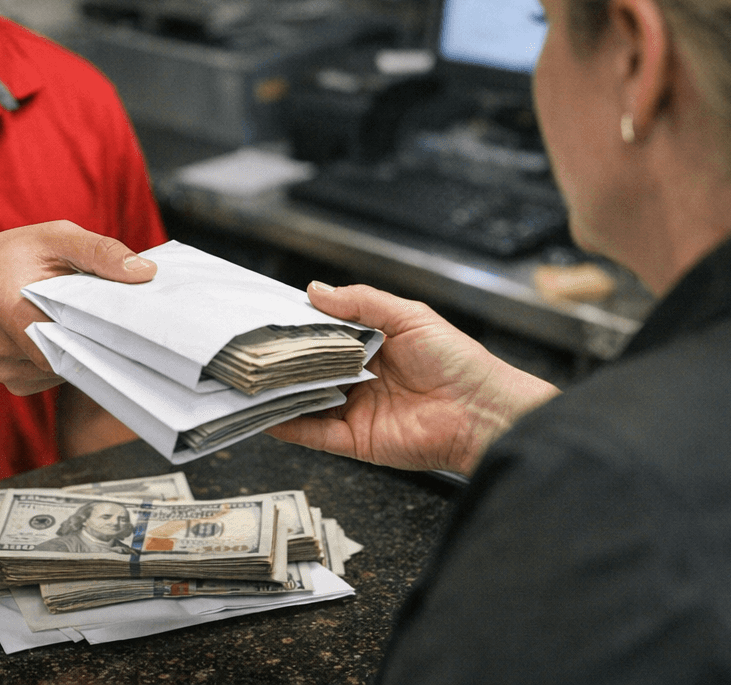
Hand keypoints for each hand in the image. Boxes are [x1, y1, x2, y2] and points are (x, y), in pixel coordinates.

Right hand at [0, 221, 155, 395]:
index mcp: (8, 308)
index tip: (128, 321)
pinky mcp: (11, 382)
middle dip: (97, 339)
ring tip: (82, 319)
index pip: (67, 338)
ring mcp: (5, 370)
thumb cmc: (6, 257)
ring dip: (81, 348)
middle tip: (117, 319)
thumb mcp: (51, 237)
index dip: (101, 332)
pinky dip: (66, 358)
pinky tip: (64, 334)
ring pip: (64, 370)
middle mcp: (2, 348)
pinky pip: (53, 378)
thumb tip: (145, 273)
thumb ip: (97, 251)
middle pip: (70, 358)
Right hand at [266, 282, 559, 475]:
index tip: (266, 317)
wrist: (482, 411)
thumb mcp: (409, 316)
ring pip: (307, 400)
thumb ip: (362, 302)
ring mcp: (357, 409)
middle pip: (310, 368)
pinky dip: (290, 426)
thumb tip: (317, 290)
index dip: (297, 327)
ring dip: (280, 392)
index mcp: (374, 344)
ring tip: (248, 380)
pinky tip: (268, 415)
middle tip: (248, 348)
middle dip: (282, 360)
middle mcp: (361, 377)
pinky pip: (316, 434)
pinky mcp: (357, 441)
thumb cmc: (458, 361)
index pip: (324, 333)